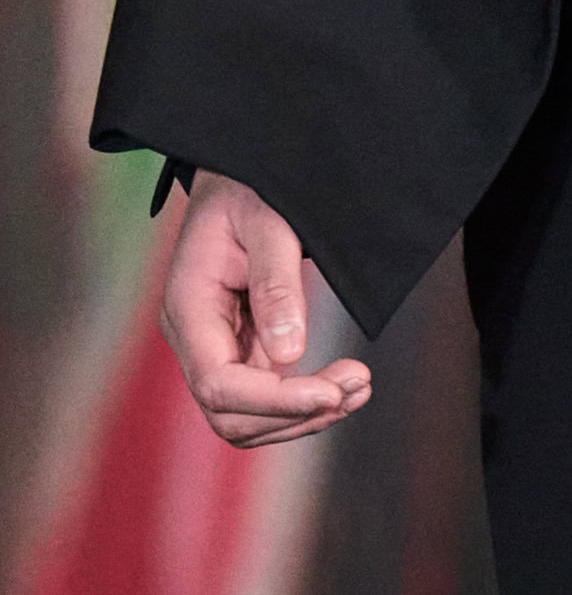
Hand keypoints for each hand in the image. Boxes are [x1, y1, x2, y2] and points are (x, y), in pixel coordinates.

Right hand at [160, 170, 372, 448]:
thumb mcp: (268, 221)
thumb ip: (276, 283)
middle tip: (356, 387)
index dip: (273, 400)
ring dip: (305, 415)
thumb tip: (290, 355)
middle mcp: (193, 337)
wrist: (241, 177)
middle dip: (294, 414)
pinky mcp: (242, 349)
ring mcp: (215, 347)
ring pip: (249, 417)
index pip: (218, 384)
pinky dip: (306, 400)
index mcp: (187, 306)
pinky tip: (348, 386)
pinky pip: (267, 396)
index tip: (330, 392)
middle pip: (230, 415)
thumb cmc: (250, 189)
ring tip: (360, 389)